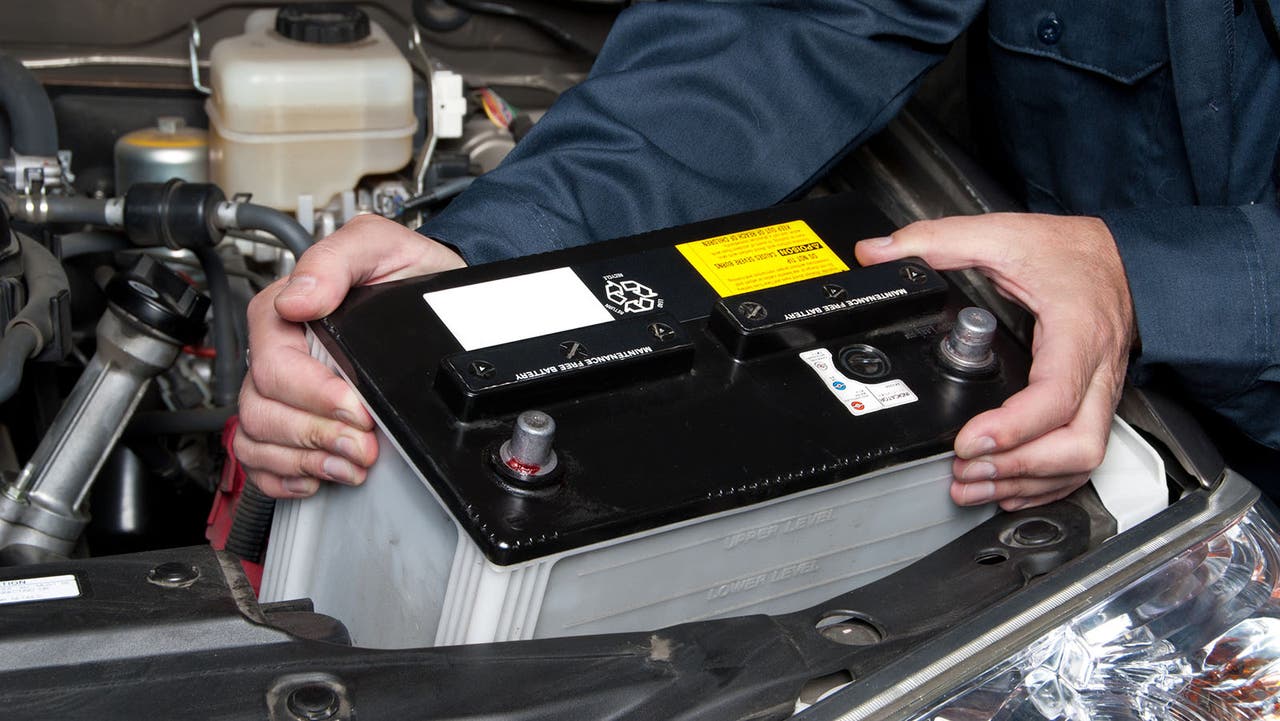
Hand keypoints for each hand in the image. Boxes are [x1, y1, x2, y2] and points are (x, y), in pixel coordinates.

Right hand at [234, 215, 466, 497]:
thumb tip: (300, 298)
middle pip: (262, 409)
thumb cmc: (408, 272)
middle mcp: (280, 352)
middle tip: (363, 444)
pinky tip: (320, 473)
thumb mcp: (381, 245)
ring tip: (352, 462)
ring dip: (306, 459)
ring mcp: (283, 389)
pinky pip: (261, 460)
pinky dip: (285, 476)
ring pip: (257, 438)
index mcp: (286, 311)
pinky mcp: (295, 419)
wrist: (438, 297)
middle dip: (316, 434)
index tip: (356, 408)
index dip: (313, 394)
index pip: (273, 364)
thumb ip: (337, 258)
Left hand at [855, 213, 1134, 510]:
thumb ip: (937, 240)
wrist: (1123, 254)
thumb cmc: (1073, 251)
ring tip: (973, 484)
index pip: (1055, 397)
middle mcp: (1097, 370)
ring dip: (1027, 482)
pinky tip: (1009, 486)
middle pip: (1078, 445)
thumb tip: (877, 253)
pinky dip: (1046, 480)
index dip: (1012, 428)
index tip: (967, 440)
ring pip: (1083, 459)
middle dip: (1018, 468)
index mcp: (1076, 332)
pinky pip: (1083, 456)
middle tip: (965, 469)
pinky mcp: (1097, 404)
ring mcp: (1102, 392)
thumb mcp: (1002, 234)